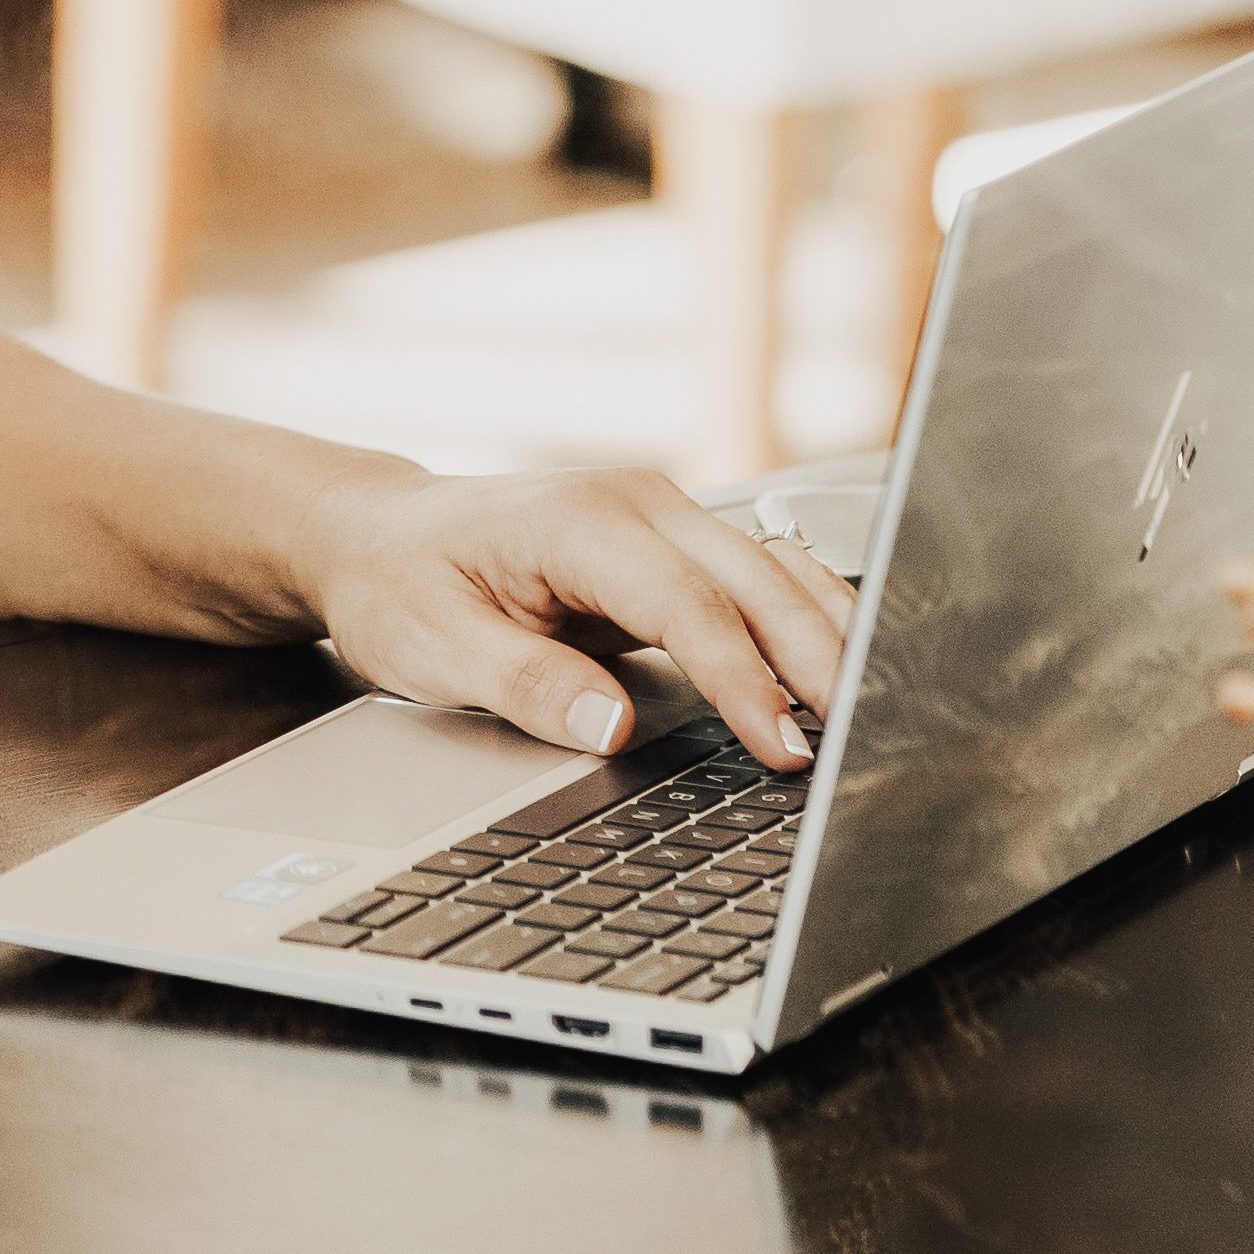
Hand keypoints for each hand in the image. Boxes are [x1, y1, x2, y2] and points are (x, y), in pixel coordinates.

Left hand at [283, 459, 858, 772]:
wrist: (377, 535)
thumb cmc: (400, 584)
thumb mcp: (433, 644)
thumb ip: (524, 683)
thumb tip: (609, 726)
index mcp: (578, 521)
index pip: (688, 605)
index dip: (743, 680)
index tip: (781, 747)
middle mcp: (635, 504)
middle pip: (757, 582)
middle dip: (818, 663)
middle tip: (861, 749)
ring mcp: (663, 517)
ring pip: (777, 573)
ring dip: (831, 640)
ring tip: (876, 721)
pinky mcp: (677, 545)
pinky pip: (763, 578)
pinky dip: (810, 624)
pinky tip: (841, 678)